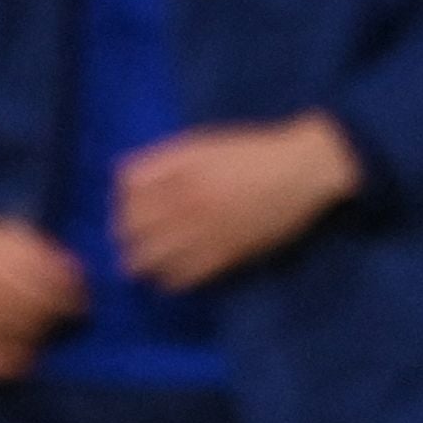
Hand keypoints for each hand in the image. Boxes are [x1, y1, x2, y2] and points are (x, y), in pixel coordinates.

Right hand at [0, 201, 88, 380]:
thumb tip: (78, 279)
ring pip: (27, 341)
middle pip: (45, 315)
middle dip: (59, 315)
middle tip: (61, 315)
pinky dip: (17, 360)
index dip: (76, 294)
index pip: (58, 287)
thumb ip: (41, 254)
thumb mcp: (5, 232)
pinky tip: (20, 348)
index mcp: (0, 258)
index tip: (80, 298)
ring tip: (39, 329)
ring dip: (40, 336)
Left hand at [115, 114, 359, 291]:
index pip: (126, 189)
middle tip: (127, 239)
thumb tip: (125, 180)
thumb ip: (162, 161)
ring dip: (140, 259)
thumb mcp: (201, 144)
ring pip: (152, 255)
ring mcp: (207, 229)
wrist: (302, 169)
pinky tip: (167, 276)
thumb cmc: (251, 153)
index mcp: (179, 170)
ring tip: (140, 262)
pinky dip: (169, 278)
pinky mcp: (228, 253)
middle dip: (125, 233)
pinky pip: (185, 275)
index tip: (124, 208)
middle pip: (133, 225)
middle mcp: (187, 200)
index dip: (120, 200)